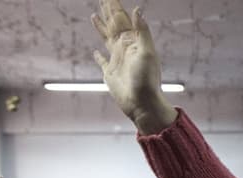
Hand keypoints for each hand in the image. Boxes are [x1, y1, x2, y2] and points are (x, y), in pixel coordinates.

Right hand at [92, 0, 176, 133]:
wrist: (143, 104)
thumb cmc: (147, 80)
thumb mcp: (147, 53)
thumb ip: (143, 32)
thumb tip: (137, 9)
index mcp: (133, 42)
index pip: (122, 18)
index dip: (114, 5)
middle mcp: (124, 48)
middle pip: (113, 24)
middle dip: (107, 10)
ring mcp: (117, 60)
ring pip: (106, 38)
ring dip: (101, 26)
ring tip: (95, 15)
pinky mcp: (110, 73)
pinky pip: (102, 61)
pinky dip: (98, 55)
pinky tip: (95, 51)